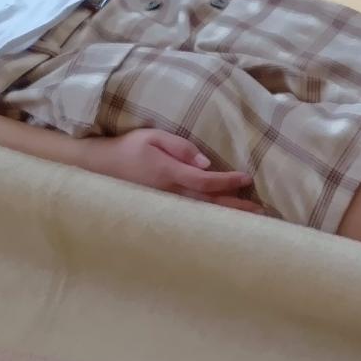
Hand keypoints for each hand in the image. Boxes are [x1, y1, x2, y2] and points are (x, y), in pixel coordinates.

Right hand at [96, 130, 258, 209]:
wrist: (99, 170)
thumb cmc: (128, 148)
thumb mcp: (152, 137)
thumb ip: (181, 147)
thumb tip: (206, 163)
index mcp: (169, 174)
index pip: (206, 181)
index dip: (228, 181)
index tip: (247, 178)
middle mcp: (170, 194)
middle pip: (210, 204)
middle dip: (236, 208)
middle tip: (262, 212)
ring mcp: (166, 206)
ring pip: (203, 214)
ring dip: (227, 217)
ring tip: (250, 221)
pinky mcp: (163, 212)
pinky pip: (192, 217)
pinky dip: (211, 220)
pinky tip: (224, 223)